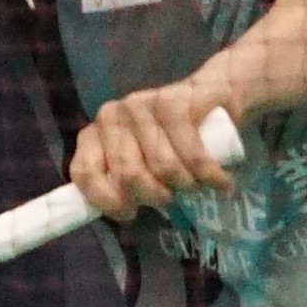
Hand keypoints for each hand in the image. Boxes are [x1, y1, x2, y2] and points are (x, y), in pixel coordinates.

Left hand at [66, 82, 241, 223]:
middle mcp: (112, 116)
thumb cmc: (171, 138)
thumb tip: (120, 213)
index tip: (132, 213)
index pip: (85, 173)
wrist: (215, 93)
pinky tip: (221, 181)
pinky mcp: (173, 103)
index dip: (108, 202)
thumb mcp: (140, 161)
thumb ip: (121, 182)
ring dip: (187, 185)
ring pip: (163, 168)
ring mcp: (141, 106)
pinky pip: (192, 157)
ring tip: (195, 181)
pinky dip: (211, 176)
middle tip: (172, 193)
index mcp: (95, 134)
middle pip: (129, 176)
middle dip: (157, 196)